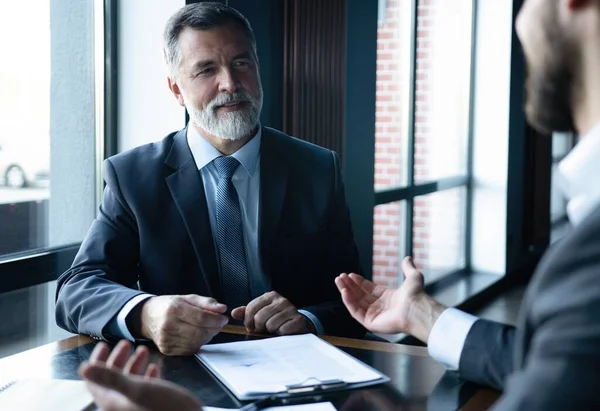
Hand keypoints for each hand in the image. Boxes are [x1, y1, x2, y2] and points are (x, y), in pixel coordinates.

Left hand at [79, 340, 202, 410]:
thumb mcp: (136, 389)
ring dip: (134, 364)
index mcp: (113, 401)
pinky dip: (147, 375)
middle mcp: (122, 403)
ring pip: (130, 381)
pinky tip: (155, 367)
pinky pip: (145, 387)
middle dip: (118, 359)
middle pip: (113, 379)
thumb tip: (83, 368)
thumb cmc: (162, 407)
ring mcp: (137, 404)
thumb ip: (111, 378)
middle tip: (127, 343)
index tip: (104, 344)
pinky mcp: (153, 404)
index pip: (96, 380)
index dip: (98, 362)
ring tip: (143, 349)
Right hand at [140, 295, 228, 354]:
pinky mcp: (167, 350)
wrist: (147, 317)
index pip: (201, 318)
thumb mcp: (187, 298)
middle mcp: (168, 326)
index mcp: (174, 309)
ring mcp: (166, 340)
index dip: (215, 320)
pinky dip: (198, 343)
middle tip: (218, 324)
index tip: (223, 318)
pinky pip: (190, 350)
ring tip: (207, 328)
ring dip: (207, 336)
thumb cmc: (169, 306)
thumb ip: (206, 302)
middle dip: (213, 329)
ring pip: (196, 342)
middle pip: (200, 332)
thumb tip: (222, 309)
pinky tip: (197, 335)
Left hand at [230, 291, 314, 334]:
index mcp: (270, 296)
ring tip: (274, 330)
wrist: (298, 325)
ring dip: (270, 332)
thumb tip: (234, 313)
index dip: (248, 320)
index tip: (251, 326)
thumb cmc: (276, 319)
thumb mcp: (261, 314)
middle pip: (260, 317)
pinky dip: (281, 334)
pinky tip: (283, 332)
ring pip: (271, 324)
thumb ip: (247, 313)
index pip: (251, 307)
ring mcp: (291, 309)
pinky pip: (283, 330)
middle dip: (259, 327)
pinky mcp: (298, 320)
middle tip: (263, 330)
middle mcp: (281, 300)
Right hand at [334, 257, 445, 341]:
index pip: (369, 289)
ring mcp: (375, 316)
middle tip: (341, 277)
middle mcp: (380, 307)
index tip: (351, 274)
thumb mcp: (413, 276)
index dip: (359, 282)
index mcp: (388, 298)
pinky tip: (344, 291)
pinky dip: (348, 302)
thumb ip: (408, 267)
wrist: (416, 309)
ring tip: (338, 281)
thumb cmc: (416, 295)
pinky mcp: (370, 323)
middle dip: (350, 285)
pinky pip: (356, 312)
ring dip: (346, 292)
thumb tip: (408, 258)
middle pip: (360, 296)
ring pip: (355, 303)